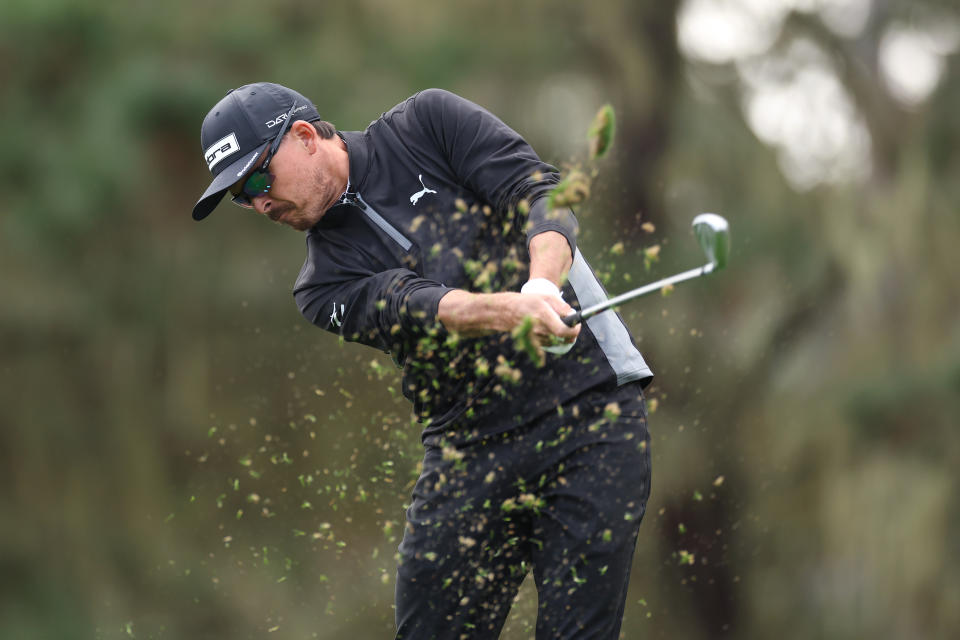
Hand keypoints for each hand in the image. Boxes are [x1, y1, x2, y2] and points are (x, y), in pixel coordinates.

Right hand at [436, 289, 579, 349]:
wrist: (502, 313)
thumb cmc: (524, 302)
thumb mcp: (544, 297)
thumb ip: (561, 306)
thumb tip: (574, 315)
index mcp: (543, 315)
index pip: (564, 330)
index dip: (575, 330)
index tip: (577, 325)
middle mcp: (539, 329)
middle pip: (564, 337)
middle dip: (571, 331)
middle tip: (571, 323)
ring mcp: (535, 338)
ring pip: (557, 340)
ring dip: (561, 333)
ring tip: (554, 321)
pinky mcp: (533, 343)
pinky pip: (549, 343)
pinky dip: (553, 337)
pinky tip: (546, 327)